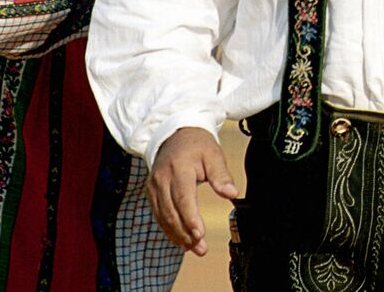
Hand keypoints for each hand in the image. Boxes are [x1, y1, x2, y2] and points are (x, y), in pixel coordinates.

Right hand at [147, 127, 237, 256]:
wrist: (175, 134)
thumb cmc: (198, 145)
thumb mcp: (214, 154)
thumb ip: (221, 175)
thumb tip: (232, 194)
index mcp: (178, 168)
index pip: (183, 198)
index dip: (190, 218)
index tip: (200, 234)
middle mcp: (162, 179)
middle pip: (171, 211)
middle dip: (185, 233)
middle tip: (200, 248)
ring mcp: (153, 186)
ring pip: (163, 216)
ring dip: (177, 235)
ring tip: (194, 248)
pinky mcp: (151, 192)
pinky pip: (158, 214)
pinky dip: (169, 229)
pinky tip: (181, 239)